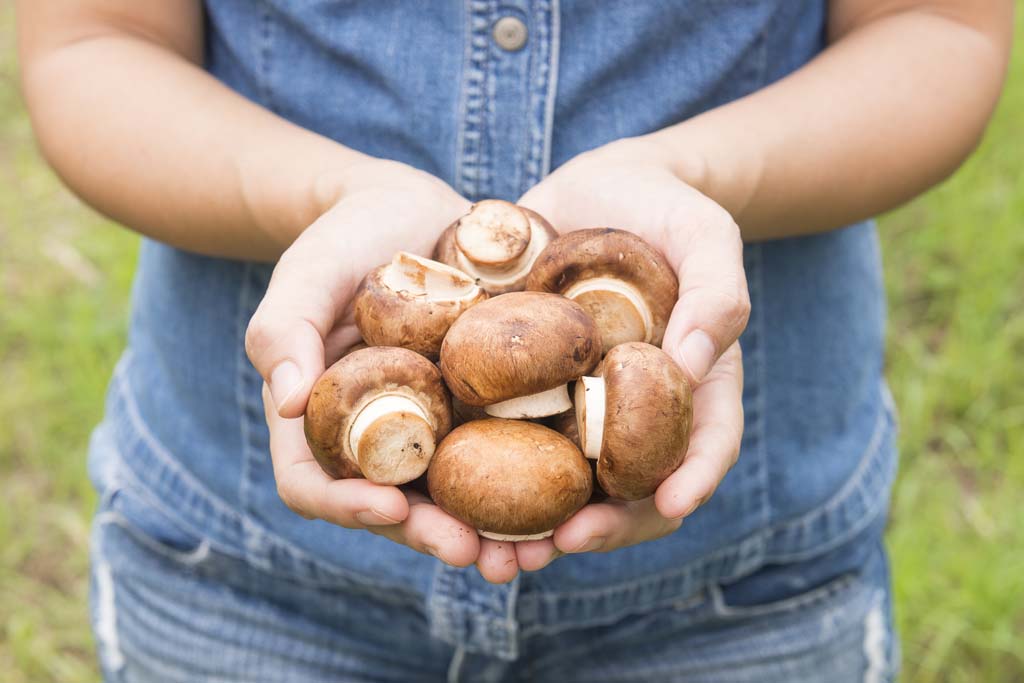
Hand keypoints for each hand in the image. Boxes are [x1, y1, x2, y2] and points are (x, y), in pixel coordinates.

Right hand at [245, 160, 520, 582]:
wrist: (412, 209)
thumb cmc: (345, 237)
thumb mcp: (308, 271)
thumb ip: (284, 327)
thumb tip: (282, 401)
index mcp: (320, 419)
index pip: (315, 483)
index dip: (345, 508)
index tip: (389, 508)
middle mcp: (376, 437)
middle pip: (394, 508)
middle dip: (433, 536)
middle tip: (479, 555)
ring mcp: (431, 427)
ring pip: (455, 495)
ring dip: (490, 530)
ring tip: (534, 550)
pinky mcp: (482, 408)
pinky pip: (504, 453)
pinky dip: (529, 480)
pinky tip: (569, 496)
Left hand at [514, 138, 749, 568]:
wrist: (593, 187)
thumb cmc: (663, 208)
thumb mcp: (705, 234)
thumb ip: (718, 291)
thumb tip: (694, 363)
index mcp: (690, 388)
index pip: (703, 447)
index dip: (690, 482)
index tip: (666, 506)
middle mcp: (632, 411)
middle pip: (625, 489)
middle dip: (596, 528)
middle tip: (558, 545)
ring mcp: (576, 405)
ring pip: (559, 483)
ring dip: (529, 526)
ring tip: (494, 554)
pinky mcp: (523, 389)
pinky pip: (504, 440)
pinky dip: (482, 475)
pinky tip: (445, 495)